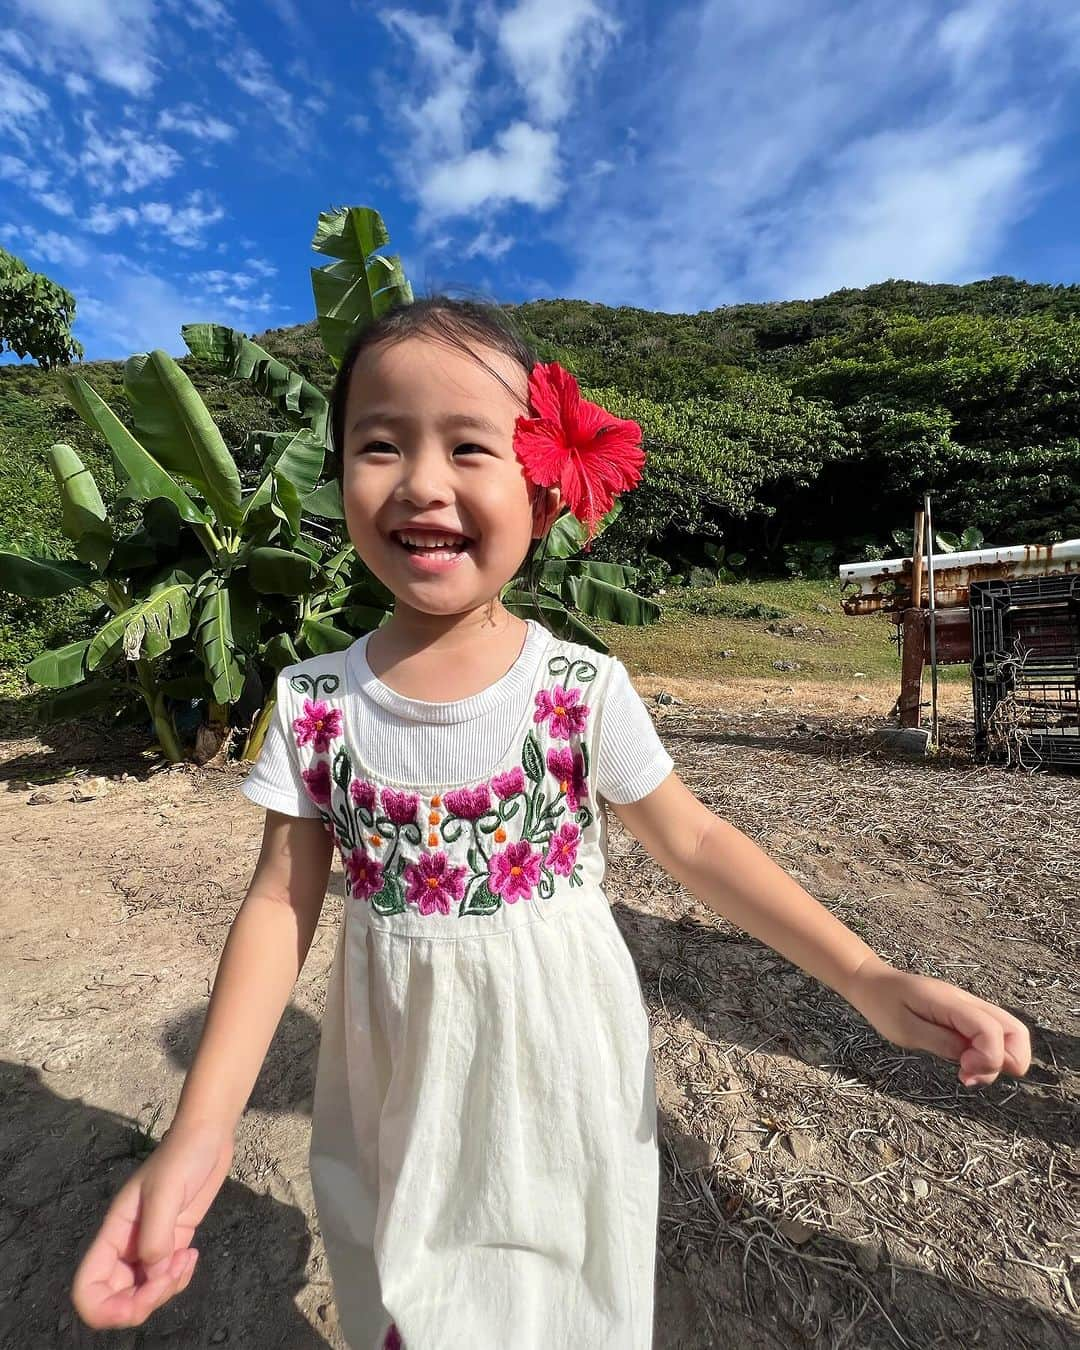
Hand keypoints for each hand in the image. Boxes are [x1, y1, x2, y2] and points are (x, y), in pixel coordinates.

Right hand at [71, 1118, 233, 1329]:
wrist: (207, 1136)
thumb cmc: (182, 1156)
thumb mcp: (166, 1192)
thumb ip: (156, 1237)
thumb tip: (153, 1275)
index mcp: (113, 1233)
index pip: (88, 1288)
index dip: (106, 1309)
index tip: (140, 1300)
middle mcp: (126, 1246)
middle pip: (116, 1300)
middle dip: (144, 1303)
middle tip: (171, 1276)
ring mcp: (149, 1246)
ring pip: (143, 1294)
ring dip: (165, 1290)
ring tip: (185, 1259)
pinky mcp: (171, 1244)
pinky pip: (165, 1280)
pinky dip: (178, 1279)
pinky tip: (192, 1255)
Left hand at [843, 956, 1031, 1085]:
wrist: (873, 983)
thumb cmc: (883, 1005)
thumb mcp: (904, 1029)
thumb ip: (939, 1042)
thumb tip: (969, 1056)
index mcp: (950, 1002)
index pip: (991, 1029)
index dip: (988, 1058)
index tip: (963, 1072)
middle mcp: (968, 1002)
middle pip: (1016, 1031)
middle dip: (1006, 1061)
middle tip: (970, 1074)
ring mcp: (971, 1008)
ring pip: (1011, 1034)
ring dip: (999, 1060)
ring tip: (967, 1073)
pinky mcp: (967, 1016)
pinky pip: (994, 1035)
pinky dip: (990, 1054)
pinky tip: (965, 1063)